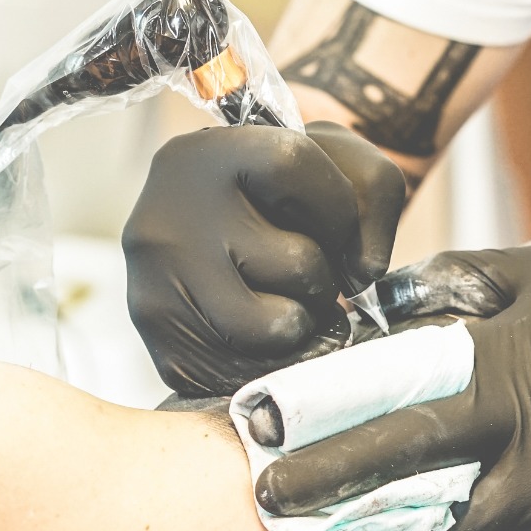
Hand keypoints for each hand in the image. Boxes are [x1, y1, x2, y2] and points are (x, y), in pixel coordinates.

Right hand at [124, 121, 404, 395]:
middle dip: (322, 274)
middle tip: (302, 269)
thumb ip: (373, 195)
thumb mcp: (331, 165)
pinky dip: (273, 360)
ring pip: (274, 328)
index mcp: (206, 156)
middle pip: (298, 263)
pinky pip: (246, 374)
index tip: (332, 222)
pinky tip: (261, 331)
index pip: (291, 164)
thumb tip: (364, 273)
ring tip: (282, 299)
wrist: (203, 232)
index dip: (334, 202)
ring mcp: (158, 289)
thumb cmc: (281, 196)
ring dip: (301, 321)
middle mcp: (168, 219)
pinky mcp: (163, 349)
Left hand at [258, 246, 530, 530]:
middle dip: (332, 477)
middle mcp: (522, 416)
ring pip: (466, 520)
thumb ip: (469, 279)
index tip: (259, 420)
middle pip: (410, 452)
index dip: (326, 402)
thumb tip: (393, 296)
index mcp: (503, 353)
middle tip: (267, 500)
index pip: (395, 380)